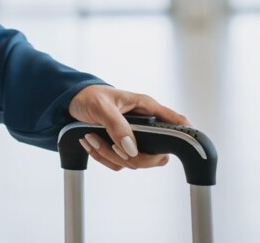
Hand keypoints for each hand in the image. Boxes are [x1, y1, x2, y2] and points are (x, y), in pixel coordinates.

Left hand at [67, 84, 188, 171]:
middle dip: (130, 155)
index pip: (175, 121)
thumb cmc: (89, 96)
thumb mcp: (101, 106)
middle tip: (110, 143)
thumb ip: (117, 126)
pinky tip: (90, 142)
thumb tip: (131, 148)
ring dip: (109, 154)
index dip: (186, 135)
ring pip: (133, 162)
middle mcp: (144, 125)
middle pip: (155, 155)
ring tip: (92, 136)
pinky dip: (102, 157)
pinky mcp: (122, 148)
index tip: (188, 148)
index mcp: (146, 107)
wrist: (72, 103)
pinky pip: (118, 164)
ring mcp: (133, 139)